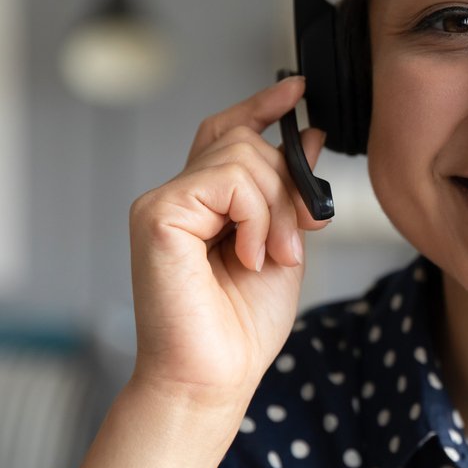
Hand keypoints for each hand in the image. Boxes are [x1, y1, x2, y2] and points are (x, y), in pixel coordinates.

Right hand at [127, 77, 327, 409]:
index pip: (228, 132)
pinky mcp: (157, 214)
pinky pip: (225, 182)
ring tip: (272, 258)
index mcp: (205, 203)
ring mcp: (163, 203)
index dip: (261, 106)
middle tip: (298, 238)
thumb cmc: (242, 325)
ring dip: (277, 210)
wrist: (214, 377)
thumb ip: (291, 193)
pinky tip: (249, 256)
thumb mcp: (284, 244)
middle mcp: (178, 196)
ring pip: (242, 158)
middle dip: (288, 184)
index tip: (299, 90)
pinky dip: (254, 217)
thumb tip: (310, 137)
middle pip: (246, 142)